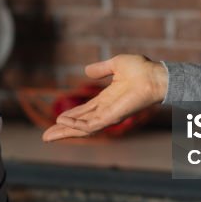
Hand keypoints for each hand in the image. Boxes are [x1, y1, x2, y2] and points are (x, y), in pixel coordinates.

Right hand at [42, 55, 167, 141]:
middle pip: (79, 123)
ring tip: (48, 135)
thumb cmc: (142, 69)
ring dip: (65, 131)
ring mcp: (108, 115)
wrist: (155, 75)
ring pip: (82, 128)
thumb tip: (86, 71)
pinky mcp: (112, 117)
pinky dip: (76, 124)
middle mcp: (105, 110)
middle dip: (63, 130)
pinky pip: (91, 124)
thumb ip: (100, 69)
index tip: (55, 121)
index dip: (69, 117)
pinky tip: (64, 121)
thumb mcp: (115, 64)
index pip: (83, 112)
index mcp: (106, 99)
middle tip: (45, 137)